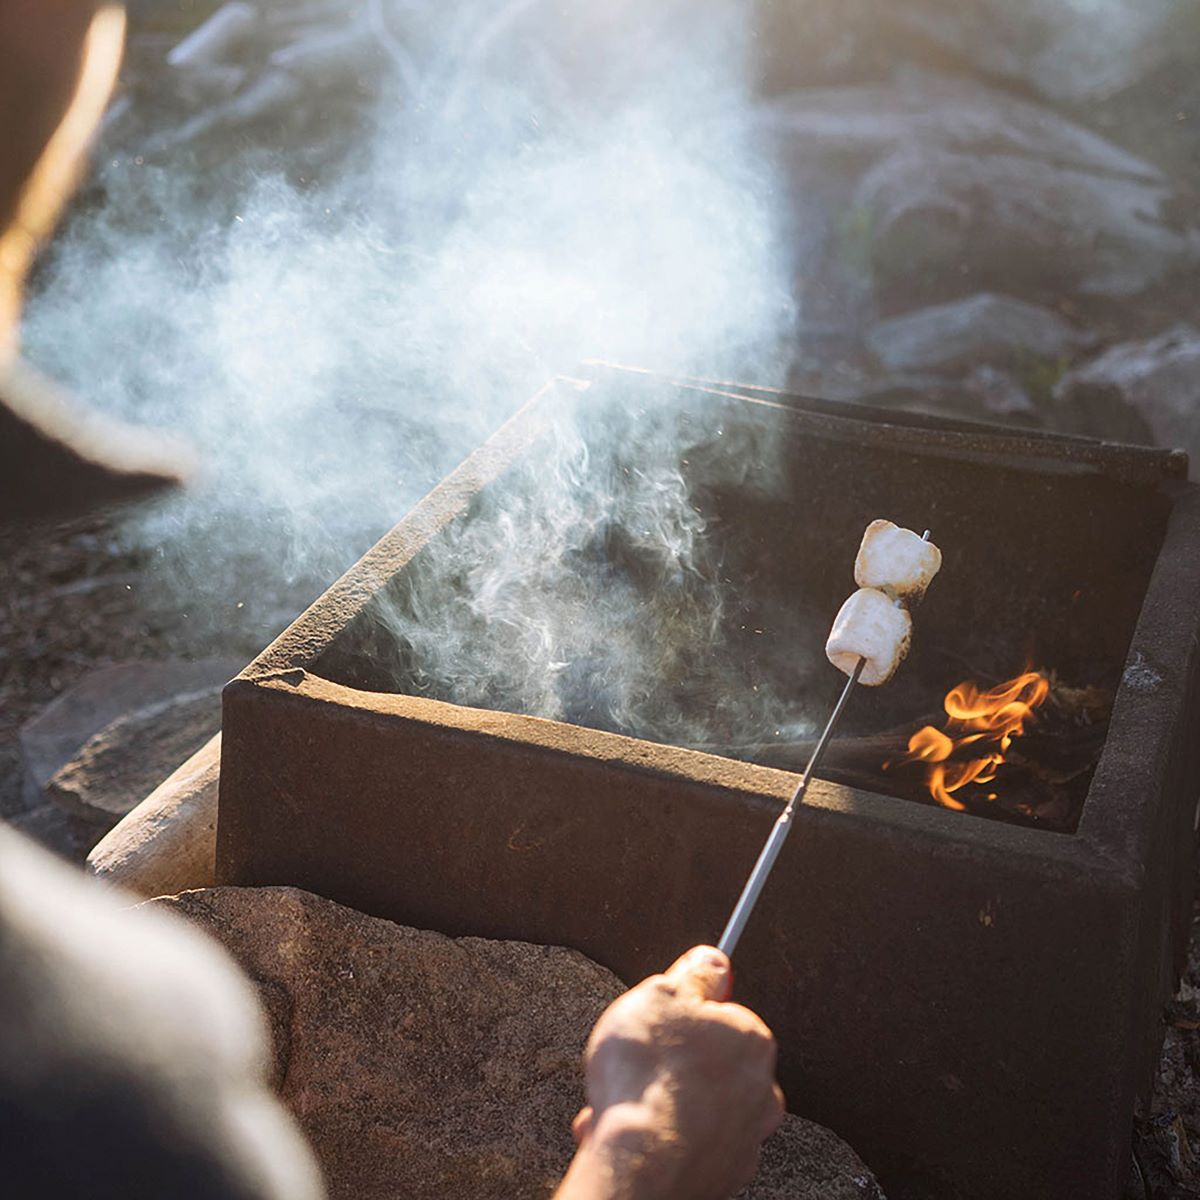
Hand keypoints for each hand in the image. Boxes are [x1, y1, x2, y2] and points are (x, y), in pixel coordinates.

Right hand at [555, 945, 783, 1199]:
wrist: (638, 1163)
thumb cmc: (648, 1076)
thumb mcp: (661, 994)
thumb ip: (694, 974)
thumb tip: (713, 960)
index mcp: (752, 1041)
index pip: (722, 1014)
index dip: (682, 1016)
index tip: (657, 1020)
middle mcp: (760, 1092)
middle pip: (711, 1063)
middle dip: (672, 1064)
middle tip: (635, 1065)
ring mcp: (744, 1140)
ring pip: (697, 1107)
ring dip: (662, 1102)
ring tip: (621, 1103)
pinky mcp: (722, 1177)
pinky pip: (689, 1146)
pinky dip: (662, 1138)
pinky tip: (630, 1130)